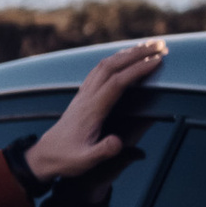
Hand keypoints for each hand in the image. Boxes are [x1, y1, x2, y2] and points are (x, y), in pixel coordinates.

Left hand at [26, 36, 166, 186]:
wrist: (45, 155)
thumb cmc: (66, 158)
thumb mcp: (85, 161)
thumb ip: (102, 151)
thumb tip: (117, 142)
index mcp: (91, 109)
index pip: (117, 82)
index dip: (137, 70)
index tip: (157, 61)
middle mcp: (87, 96)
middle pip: (112, 66)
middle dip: (137, 53)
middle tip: (160, 45)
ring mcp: (83, 93)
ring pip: (105, 64)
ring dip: (127, 53)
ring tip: (148, 46)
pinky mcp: (82, 94)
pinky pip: (99, 69)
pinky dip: (116, 59)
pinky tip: (125, 57)